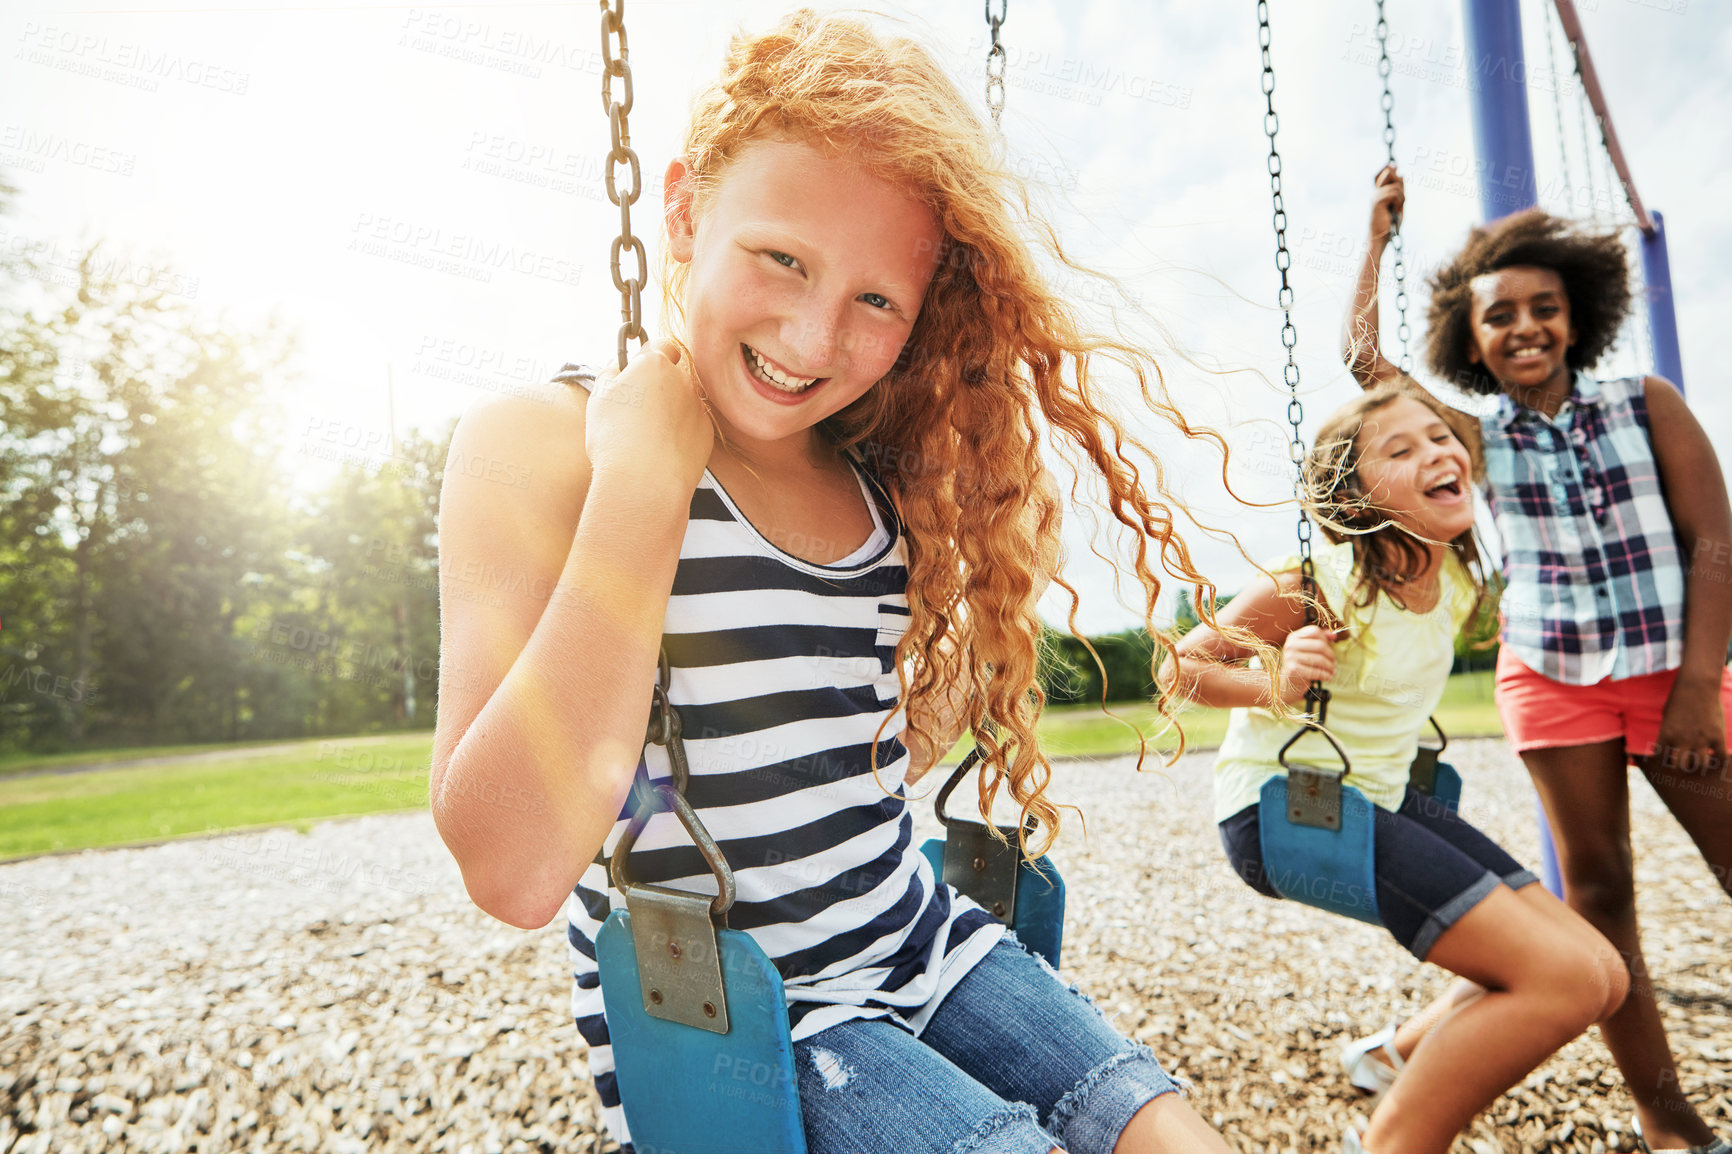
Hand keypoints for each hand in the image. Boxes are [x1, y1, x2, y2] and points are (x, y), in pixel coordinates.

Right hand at [584, 338, 713, 495]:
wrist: (644, 483)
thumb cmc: (615, 438)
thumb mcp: (599, 398)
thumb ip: (611, 374)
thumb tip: (619, 366)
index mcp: (655, 364)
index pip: (661, 344)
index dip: (650, 356)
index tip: (638, 370)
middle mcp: (683, 380)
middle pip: (673, 375)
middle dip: (659, 386)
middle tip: (636, 411)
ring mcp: (698, 407)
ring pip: (683, 401)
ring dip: (670, 411)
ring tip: (647, 436)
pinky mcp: (707, 434)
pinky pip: (692, 426)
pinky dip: (680, 433)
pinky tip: (662, 450)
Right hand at [1276, 625, 1340, 705]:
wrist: (1288, 682)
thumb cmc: (1301, 664)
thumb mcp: (1309, 649)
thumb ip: (1321, 639)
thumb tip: (1334, 635)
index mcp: (1294, 637)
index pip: (1314, 631)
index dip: (1325, 639)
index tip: (1329, 648)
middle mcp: (1290, 645)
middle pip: (1320, 645)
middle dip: (1331, 655)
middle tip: (1334, 662)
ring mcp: (1291, 657)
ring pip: (1320, 659)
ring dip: (1330, 667)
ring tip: (1332, 670)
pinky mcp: (1293, 670)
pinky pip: (1316, 671)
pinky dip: (1326, 675)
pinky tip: (1328, 677)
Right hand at [1370, 164, 1405, 243]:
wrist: (1380, 238)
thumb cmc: (1389, 225)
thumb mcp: (1398, 204)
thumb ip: (1399, 190)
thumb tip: (1401, 174)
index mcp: (1379, 194)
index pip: (1382, 175)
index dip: (1388, 168)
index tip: (1394, 164)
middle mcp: (1376, 193)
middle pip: (1389, 174)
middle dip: (1400, 183)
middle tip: (1400, 200)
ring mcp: (1376, 196)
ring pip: (1396, 187)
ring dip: (1402, 198)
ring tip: (1397, 209)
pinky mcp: (1378, 201)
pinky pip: (1395, 193)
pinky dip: (1399, 202)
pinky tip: (1395, 211)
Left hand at [1651, 674, 1727, 777]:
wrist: (1698, 684)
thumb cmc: (1680, 697)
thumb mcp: (1666, 715)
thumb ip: (1668, 731)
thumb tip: (1669, 745)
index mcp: (1666, 734)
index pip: (1661, 757)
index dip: (1667, 759)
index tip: (1672, 755)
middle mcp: (1682, 739)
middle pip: (1680, 766)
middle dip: (1683, 766)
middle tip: (1688, 761)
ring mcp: (1700, 739)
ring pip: (1700, 765)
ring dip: (1702, 765)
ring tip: (1704, 759)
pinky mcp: (1717, 736)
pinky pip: (1721, 757)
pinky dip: (1720, 759)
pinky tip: (1719, 754)